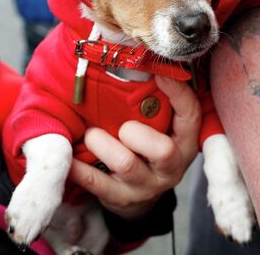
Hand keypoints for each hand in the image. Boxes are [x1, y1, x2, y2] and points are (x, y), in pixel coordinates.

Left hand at [69, 77, 200, 219]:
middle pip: (163, 150)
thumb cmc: (151, 147)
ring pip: (125, 164)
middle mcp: (171, 167)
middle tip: (123, 127)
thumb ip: (162, 101)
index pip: (190, 116)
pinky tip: (69, 157)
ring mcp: (147, 185)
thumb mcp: (165, 127)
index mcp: (185, 143)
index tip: (161, 72)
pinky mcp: (121, 199)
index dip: (179, 93)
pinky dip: (79, 168)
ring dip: (103, 144)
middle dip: (136, 133)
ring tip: (92, 135)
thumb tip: (145, 60)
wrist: (142, 194)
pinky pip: (96, 182)